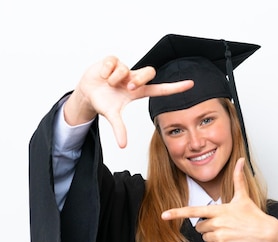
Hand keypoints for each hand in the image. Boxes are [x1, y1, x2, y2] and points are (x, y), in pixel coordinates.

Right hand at [64, 56, 192, 147]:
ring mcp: (125, 68)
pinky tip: (102, 75)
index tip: (191, 85)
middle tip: (127, 88)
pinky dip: (105, 71)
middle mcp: (134, 78)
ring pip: (125, 69)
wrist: (87, 92)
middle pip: (149, 72)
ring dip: (114, 79)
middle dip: (139, 79)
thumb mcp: (112, 115)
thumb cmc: (104, 101)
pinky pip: (112, 62)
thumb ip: (119, 129)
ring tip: (108, 83)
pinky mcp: (113, 60)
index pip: (160, 89)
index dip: (175, 87)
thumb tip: (123, 145)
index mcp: (138, 91)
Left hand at [161, 158, 277, 241]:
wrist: (266, 233)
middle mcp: (217, 224)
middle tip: (223, 224)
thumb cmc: (253, 215)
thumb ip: (238, 178)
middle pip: (199, 226)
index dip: (177, 213)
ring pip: (204, 237)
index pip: (193, 211)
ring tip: (228, 232)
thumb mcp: (243, 196)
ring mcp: (219, 237)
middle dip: (207, 226)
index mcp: (219, 210)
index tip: (164, 215)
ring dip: (213, 236)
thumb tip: (240, 160)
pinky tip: (228, 241)